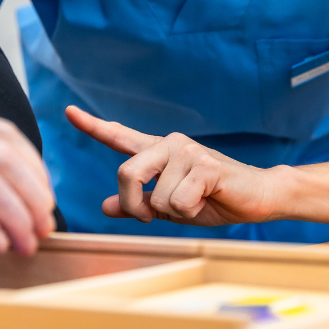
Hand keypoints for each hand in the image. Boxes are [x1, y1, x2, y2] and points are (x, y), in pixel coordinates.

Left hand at [65, 106, 279, 226]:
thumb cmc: (215, 200)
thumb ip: (139, 205)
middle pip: (126, 173)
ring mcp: (187, 151)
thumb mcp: (170, 207)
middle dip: (134, 205)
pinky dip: (189, 213)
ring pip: (155, 197)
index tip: (69, 111)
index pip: (120, 136)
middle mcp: (170, 144)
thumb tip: (105, 207)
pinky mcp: (205, 165)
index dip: (93, 126)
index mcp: (159, 152)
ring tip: (194, 203)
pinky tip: (206, 201)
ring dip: (172, 213)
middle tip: (149, 217)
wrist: (259, 197)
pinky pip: (177, 202)